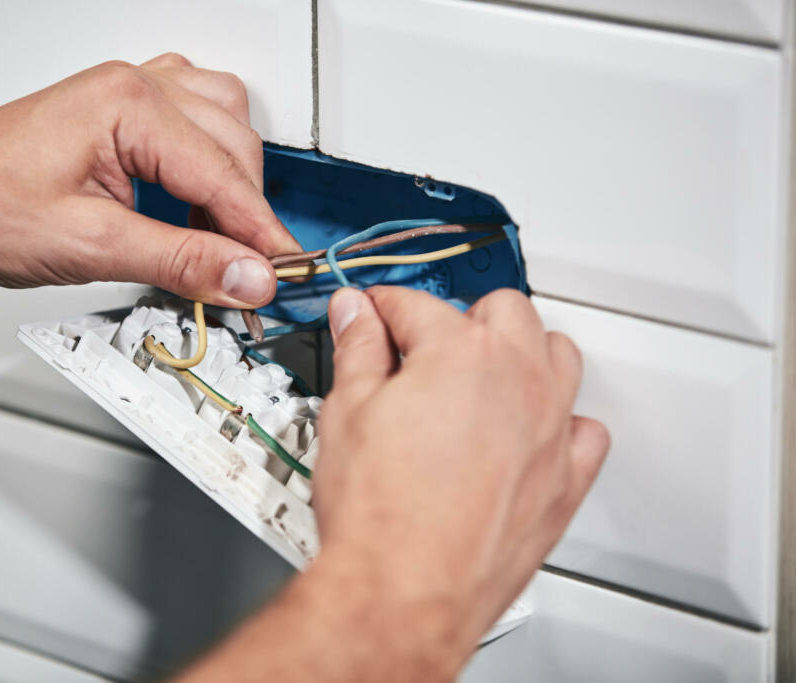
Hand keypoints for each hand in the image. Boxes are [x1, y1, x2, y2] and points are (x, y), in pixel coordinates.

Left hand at [0, 53, 298, 305]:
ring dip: (234, 182)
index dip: (261, 235)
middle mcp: (134, 86)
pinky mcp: (119, 111)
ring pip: (224, 124)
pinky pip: (193, 119)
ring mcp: (128, 93)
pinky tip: (197, 201)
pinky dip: (208, 163)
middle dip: (249, 214)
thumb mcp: (94, 246)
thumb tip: (248, 276)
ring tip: (223, 239)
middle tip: (253, 274)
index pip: (225, 176)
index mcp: (129, 105)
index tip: (284, 276)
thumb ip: (183, 261)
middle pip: (235, 146)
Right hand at [311, 286, 608, 676]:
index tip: (371, 316)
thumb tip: (356, 316)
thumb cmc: (379, 515)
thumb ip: (357, 349)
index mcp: (460, 352)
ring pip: (559, 354)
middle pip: (503, 310)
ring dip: (523, 352)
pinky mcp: (566, 479)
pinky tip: (531, 431)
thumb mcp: (346, 412)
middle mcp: (518, 380)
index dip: (382, 308)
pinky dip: (563, 421)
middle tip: (424, 344)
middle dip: (461, 317)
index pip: (415, 305)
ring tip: (485, 373)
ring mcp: (550, 429)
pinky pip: (587, 429)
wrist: (404, 592)